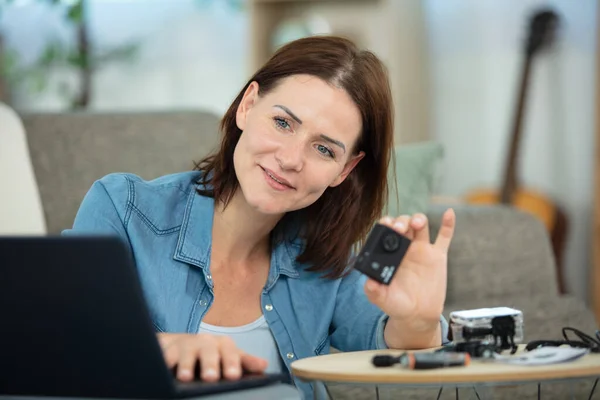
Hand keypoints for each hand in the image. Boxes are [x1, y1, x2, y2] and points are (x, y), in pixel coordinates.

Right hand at [157, 333, 267, 381]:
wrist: (182, 343)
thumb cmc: (211, 354)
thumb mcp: (229, 357)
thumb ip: (246, 362)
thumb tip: (264, 365)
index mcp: (222, 345)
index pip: (229, 352)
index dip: (232, 363)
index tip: (233, 376)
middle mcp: (203, 342)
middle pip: (208, 350)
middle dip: (210, 363)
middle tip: (211, 378)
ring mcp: (184, 345)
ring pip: (185, 352)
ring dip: (185, 364)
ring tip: (185, 377)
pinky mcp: (165, 349)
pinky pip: (163, 355)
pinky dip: (162, 362)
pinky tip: (163, 370)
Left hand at [364, 208, 455, 326]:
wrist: (417, 315)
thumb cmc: (396, 304)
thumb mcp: (382, 299)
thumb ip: (373, 291)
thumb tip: (369, 283)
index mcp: (390, 253)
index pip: (386, 230)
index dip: (386, 224)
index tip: (386, 225)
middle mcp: (405, 247)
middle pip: (404, 223)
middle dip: (401, 221)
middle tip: (399, 228)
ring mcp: (422, 250)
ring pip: (421, 225)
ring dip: (418, 219)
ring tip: (417, 223)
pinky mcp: (438, 257)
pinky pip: (445, 237)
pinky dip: (448, 224)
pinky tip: (449, 213)